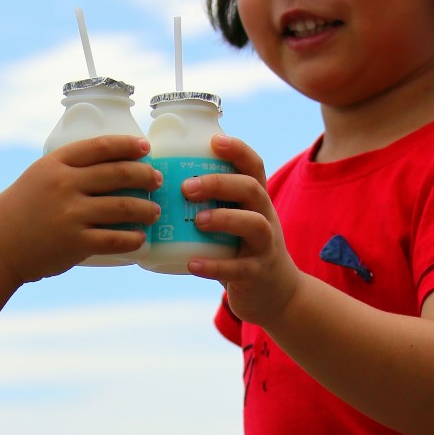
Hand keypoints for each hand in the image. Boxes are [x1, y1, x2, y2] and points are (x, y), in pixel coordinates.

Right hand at [0, 137, 159, 283]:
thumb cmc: (19, 211)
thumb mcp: (37, 177)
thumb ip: (66, 171)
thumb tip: (107, 168)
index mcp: (56, 164)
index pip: (101, 147)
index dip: (128, 145)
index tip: (146, 148)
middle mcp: (65, 185)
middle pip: (119, 173)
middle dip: (145, 176)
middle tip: (156, 181)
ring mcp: (71, 214)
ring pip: (124, 207)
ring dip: (146, 209)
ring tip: (154, 212)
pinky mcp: (76, 242)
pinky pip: (116, 239)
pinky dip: (134, 239)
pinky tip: (141, 238)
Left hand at [183, 135, 302, 327]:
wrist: (276, 293)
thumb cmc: (242, 250)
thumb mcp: (235, 221)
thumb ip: (210, 204)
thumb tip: (157, 186)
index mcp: (257, 200)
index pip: (254, 166)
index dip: (237, 150)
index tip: (214, 141)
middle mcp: (265, 217)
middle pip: (252, 189)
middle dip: (220, 183)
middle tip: (187, 187)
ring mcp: (265, 246)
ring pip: (253, 224)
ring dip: (223, 218)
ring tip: (197, 221)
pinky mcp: (257, 274)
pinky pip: (238, 268)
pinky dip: (214, 265)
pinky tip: (191, 263)